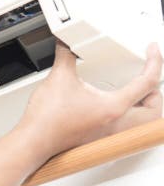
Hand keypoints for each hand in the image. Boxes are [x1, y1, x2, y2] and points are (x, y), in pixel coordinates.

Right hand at [19, 42, 161, 156]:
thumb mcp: (59, 78)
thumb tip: (67, 43)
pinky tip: (115, 109)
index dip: (154, 62)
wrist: (33, 141)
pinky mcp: (99, 139)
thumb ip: (66, 55)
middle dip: (157, 92)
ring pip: (144, 125)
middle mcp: (116, 123)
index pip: (147, 82)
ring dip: (146, 108)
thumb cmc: (46, 121)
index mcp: (114, 107)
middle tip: (148, 76)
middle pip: (156, 111)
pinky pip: (127, 131)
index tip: (151, 51)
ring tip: (139, 93)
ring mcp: (109, 134)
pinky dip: (130, 119)